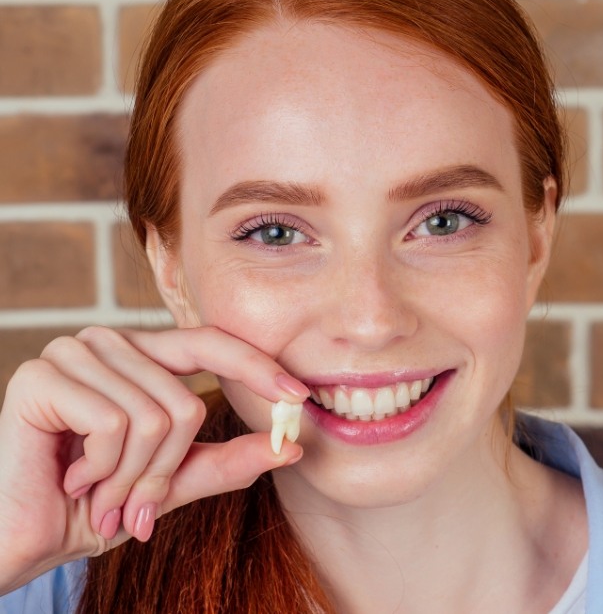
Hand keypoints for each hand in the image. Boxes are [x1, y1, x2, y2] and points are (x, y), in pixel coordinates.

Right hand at [0, 326, 307, 594]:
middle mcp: (110, 342)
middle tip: (134, 505)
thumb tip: (290, 445)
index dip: (257, 366)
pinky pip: (115, 424)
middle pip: (185, 401)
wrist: (20, 536)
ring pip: (154, 416)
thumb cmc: (92, 504)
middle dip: (164, 471)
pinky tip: (71, 477)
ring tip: (98, 493)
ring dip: (130, 479)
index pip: (211, 343)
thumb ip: (225, 461)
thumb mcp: (170, 483)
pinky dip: (101, 470)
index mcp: (141, 356)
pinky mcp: (43, 375)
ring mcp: (75, 352)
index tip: (299, 396)